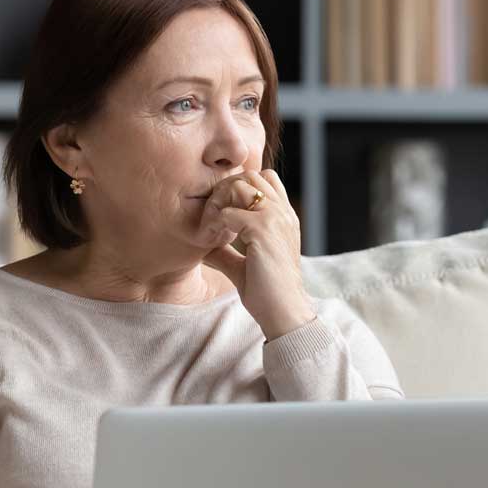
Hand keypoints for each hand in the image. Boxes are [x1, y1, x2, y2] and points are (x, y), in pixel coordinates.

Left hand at [200, 168, 315, 340]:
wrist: (284, 312)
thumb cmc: (267, 293)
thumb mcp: (244, 266)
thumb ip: (226, 252)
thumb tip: (204, 246)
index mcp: (284, 218)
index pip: (264, 180)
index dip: (239, 189)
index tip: (222, 215)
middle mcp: (283, 213)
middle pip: (251, 175)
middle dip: (226, 189)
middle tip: (213, 216)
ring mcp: (275, 219)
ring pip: (240, 185)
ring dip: (220, 201)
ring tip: (212, 226)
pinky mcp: (263, 230)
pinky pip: (229, 212)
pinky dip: (214, 223)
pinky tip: (211, 240)